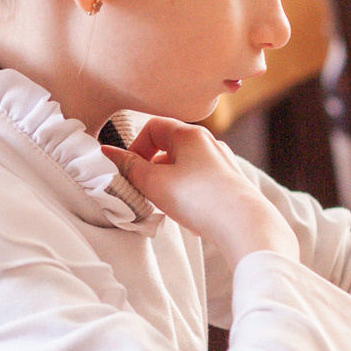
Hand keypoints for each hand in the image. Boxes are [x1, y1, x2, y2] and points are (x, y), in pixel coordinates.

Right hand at [101, 116, 297, 263]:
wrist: (244, 224)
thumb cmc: (199, 199)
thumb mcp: (154, 182)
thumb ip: (129, 167)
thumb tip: (107, 153)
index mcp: (190, 134)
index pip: (153, 126)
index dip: (135, 146)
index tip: (129, 169)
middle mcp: (208, 142)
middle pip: (169, 144)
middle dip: (150, 164)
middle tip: (142, 187)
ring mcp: (222, 162)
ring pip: (184, 163)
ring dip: (167, 178)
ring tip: (163, 201)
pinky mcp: (229, 182)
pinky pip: (199, 178)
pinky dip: (185, 188)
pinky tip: (186, 209)